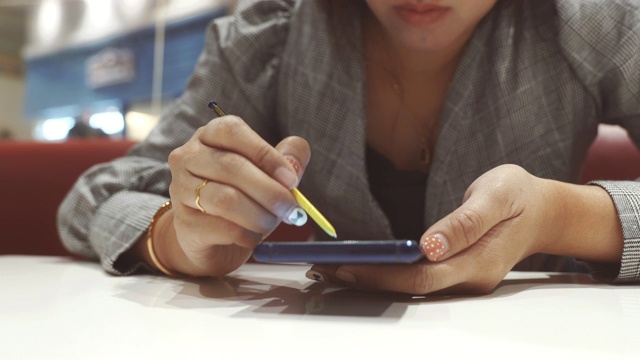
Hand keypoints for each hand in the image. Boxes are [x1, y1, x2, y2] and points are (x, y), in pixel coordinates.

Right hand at [155, 115, 309, 275]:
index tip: (291, 179)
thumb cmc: (243, 199)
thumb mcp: (269, 174)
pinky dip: (247, 235)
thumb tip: (294, 163)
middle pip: (231, 167)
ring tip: (271, 223)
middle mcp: (188, 157)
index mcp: (210, 135)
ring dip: (260, 215)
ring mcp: (180, 189)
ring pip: (226, 199)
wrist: (211, 241)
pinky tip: (251, 237)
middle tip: (292, 210)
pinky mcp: (184, 223)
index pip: (232, 131)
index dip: (265, 154)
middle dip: (270, 192)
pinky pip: (223, 228)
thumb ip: (287, 159)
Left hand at [310, 164, 622, 294]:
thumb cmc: (519, 196)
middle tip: (324, 267)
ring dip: (372, 277)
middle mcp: (468, 278)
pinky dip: (387, 271)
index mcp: (478, 263)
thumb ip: (464, 223)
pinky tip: (365, 262)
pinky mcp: (456, 271)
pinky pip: (417, 277)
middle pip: (409, 287)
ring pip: (411, 286)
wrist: (543, 210)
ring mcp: (462, 278)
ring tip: (333, 266)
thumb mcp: (496, 196)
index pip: (421, 277)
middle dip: (365, 278)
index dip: (381, 274)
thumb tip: (429, 246)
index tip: (346, 264)